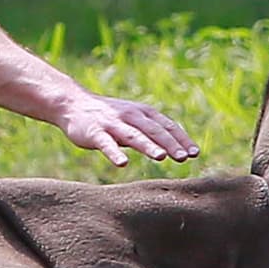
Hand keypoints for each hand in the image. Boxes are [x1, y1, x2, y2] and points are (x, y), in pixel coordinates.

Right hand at [55, 93, 200, 168]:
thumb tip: (180, 150)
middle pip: (154, 130)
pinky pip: (106, 144)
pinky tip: (122, 164)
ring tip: (161, 157)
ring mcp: (112, 124)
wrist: (73, 104)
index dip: (181, 139)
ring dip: (148, 145)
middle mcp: (130, 116)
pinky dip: (114, 153)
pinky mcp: (95, 132)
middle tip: (184, 157)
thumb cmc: (109, 116)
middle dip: (170, 143)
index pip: (167, 126)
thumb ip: (153, 133)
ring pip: (133, 135)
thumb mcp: (134, 121)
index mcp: (143, 113)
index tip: (195, 153)